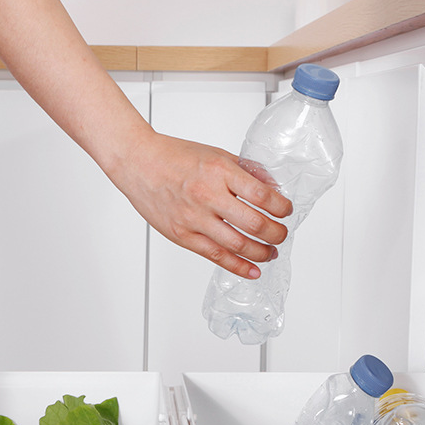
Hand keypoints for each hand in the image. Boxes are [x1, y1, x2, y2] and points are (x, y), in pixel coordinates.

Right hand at [110, 131, 292, 278]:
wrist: (138, 163)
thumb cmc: (173, 157)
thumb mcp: (215, 154)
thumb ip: (244, 171)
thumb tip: (272, 188)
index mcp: (220, 171)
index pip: (262, 195)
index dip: (281, 207)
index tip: (286, 211)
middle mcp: (208, 195)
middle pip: (254, 224)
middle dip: (276, 233)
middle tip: (282, 234)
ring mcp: (194, 218)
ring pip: (238, 244)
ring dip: (261, 252)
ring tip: (270, 252)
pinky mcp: (183, 235)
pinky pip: (216, 256)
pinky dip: (238, 266)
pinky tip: (252, 270)